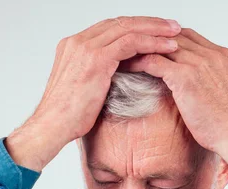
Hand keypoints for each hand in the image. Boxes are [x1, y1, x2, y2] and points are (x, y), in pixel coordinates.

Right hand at [5, 16, 180, 171]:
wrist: (52, 126)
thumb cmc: (66, 116)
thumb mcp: (81, 88)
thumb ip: (95, 75)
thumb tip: (113, 77)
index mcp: (72, 45)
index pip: (110, 27)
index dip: (134, 27)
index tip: (154, 31)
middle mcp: (78, 41)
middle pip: (120, 22)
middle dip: (149, 22)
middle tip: (171, 25)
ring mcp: (85, 47)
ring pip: (128, 28)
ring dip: (155, 30)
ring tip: (175, 33)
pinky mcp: (96, 59)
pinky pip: (131, 43)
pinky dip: (152, 43)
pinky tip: (168, 48)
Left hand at [118, 28, 227, 179]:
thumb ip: (218, 80)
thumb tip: (208, 84)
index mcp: (222, 56)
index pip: (190, 37)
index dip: (170, 40)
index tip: (155, 47)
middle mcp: (211, 55)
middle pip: (173, 37)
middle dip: (153, 41)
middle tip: (134, 47)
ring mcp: (198, 63)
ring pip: (161, 46)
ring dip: (142, 49)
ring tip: (126, 54)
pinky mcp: (185, 77)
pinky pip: (154, 62)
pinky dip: (139, 62)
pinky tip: (128, 67)